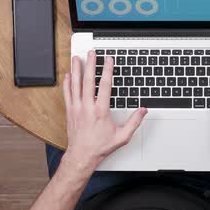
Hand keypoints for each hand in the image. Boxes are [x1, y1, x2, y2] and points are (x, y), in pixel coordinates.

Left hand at [61, 51, 147, 171]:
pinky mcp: (70, 111)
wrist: (82, 155)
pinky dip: (67, 83)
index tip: (109, 60)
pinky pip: (67, 93)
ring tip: (77, 58)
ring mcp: (76, 108)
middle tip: (92, 53)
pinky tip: (68, 75)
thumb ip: (134, 122)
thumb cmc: (100, 146)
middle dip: (90, 64)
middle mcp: (87, 107)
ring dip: (76, 70)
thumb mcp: (122, 136)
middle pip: (88, 81)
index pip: (105, 86)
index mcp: (100, 111)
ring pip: (75, 84)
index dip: (108, 71)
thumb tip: (143, 110)